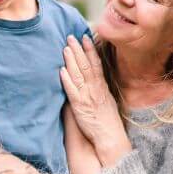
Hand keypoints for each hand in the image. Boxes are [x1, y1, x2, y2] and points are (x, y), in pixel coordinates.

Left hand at [59, 35, 129, 163]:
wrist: (110, 137)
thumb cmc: (109, 123)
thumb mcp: (107, 102)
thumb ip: (100, 91)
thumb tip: (95, 82)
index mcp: (102, 87)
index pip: (96, 64)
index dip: (90, 50)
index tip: (85, 37)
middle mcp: (95, 89)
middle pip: (86, 65)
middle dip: (78, 49)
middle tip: (70, 36)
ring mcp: (87, 97)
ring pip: (79, 74)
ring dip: (71, 60)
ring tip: (65, 47)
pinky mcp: (80, 107)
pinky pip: (72, 91)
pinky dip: (67, 80)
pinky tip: (62, 70)